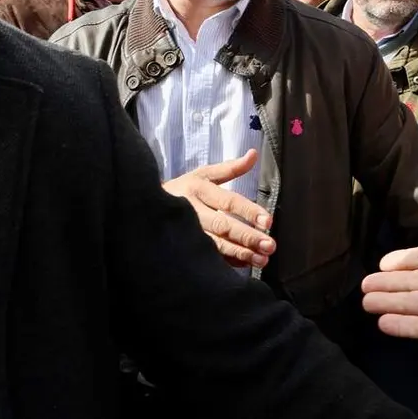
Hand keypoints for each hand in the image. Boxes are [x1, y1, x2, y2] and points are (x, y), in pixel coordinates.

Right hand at [163, 149, 275, 267]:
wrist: (148, 207)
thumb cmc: (183, 189)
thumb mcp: (203, 174)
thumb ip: (231, 168)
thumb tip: (254, 154)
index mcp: (198, 189)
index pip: (228, 201)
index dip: (249, 211)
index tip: (268, 221)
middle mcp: (191, 211)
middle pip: (223, 226)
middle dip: (247, 237)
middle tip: (269, 245)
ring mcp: (187, 232)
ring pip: (216, 245)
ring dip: (240, 253)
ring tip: (262, 259)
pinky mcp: (184, 248)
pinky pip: (208, 257)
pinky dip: (227, 262)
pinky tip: (245, 264)